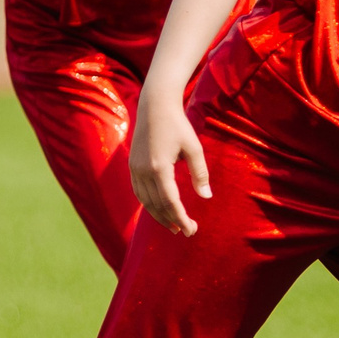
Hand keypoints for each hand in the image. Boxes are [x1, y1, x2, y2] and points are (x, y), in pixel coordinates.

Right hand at [128, 88, 210, 235]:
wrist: (155, 106)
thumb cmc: (178, 125)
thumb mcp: (194, 148)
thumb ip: (200, 173)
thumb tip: (206, 197)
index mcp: (160, 167)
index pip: (170, 202)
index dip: (181, 218)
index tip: (191, 230)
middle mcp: (144, 171)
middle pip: (156, 205)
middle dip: (171, 220)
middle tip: (185, 231)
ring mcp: (135, 168)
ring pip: (145, 201)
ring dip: (158, 215)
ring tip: (172, 225)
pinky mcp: (132, 165)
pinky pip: (139, 191)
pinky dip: (149, 204)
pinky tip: (159, 208)